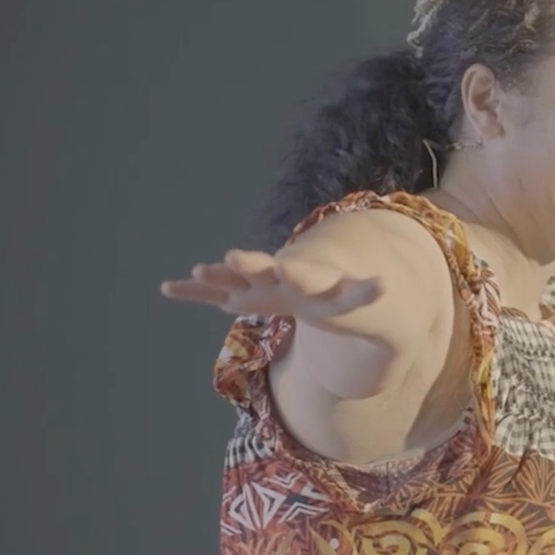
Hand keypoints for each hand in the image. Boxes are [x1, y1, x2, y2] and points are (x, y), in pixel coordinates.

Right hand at [160, 250, 381, 320]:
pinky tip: (168, 288)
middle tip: (231, 257)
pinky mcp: (242, 293)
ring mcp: (257, 283)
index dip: (289, 270)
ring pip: (234, 278)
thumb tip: (385, 283)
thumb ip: (365, 291)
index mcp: (309, 277)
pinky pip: (214, 294)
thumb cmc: (338, 295)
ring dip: (217, 276)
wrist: (319, 285)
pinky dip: (194, 293)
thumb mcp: (355, 297)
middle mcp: (279, 276)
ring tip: (197, 271)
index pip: (301, 273)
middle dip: (249, 265)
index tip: (275, 263)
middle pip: (264, 269)